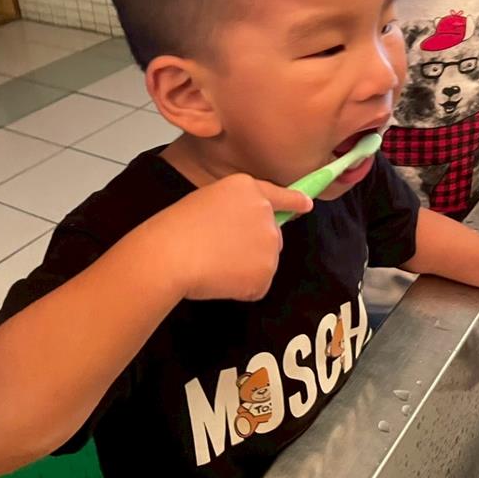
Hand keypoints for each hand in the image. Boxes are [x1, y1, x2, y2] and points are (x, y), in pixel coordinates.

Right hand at [158, 174, 312, 302]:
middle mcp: (265, 212)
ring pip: (264, 262)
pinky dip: (242, 289)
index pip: (279, 195)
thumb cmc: (177, 227)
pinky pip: (257, 286)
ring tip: (215, 264)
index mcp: (248, 188)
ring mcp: (269, 242)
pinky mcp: (266, 271)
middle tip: (220, 250)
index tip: (307, 205)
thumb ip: (235, 209)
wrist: (171, 254)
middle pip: (272, 235)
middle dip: (255, 247)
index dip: (294, 201)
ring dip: (246, 269)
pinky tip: (220, 279)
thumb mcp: (207, 200)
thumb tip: (246, 232)